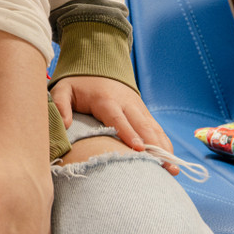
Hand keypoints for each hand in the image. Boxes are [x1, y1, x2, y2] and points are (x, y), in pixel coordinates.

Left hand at [50, 75, 179, 173]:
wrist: (98, 65)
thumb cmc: (79, 83)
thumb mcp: (64, 89)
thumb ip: (60, 104)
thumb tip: (65, 125)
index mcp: (106, 100)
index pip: (118, 119)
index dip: (129, 134)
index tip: (139, 149)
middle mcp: (126, 103)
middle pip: (142, 126)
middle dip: (154, 146)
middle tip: (164, 166)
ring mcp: (137, 108)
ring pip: (154, 128)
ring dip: (164, 147)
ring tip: (172, 169)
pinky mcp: (143, 112)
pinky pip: (156, 128)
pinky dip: (164, 143)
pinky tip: (170, 159)